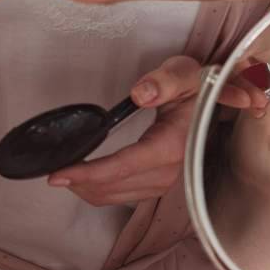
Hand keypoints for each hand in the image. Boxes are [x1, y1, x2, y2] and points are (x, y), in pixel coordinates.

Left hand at [49, 55, 265, 206]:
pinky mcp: (159, 186)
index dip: (89, 173)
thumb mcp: (185, 73)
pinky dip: (98, 189)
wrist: (219, 104)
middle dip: (79, 181)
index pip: (123, 166)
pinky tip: (84, 177)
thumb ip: (165, 80)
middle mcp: (170, 171)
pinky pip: (121, 196)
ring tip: (64, 172)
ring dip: (86, 188)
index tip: (58, 175)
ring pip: (114, 196)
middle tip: (51, 167)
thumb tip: (140, 93)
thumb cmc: (198, 87)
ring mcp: (166, 182)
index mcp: (173, 145)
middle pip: (112, 186)